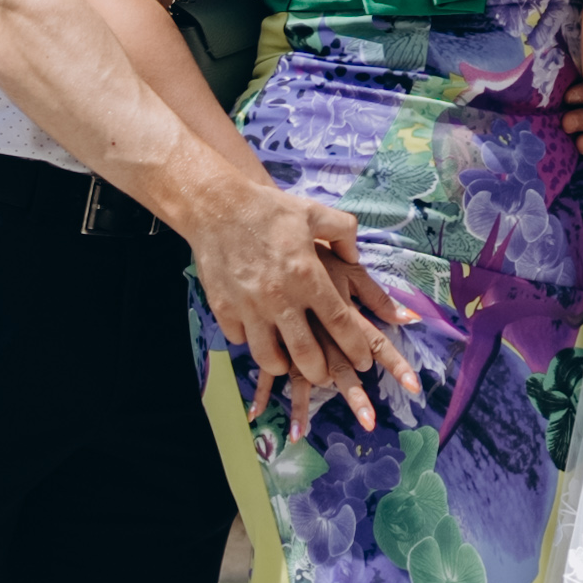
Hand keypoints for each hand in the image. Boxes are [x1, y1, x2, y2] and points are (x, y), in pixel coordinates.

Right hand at [191, 180, 416, 424]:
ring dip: (284, 366)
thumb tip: (356, 255)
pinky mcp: (224, 309)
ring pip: (270, 357)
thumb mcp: (315, 212)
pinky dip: (250, 342)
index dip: (356, 347)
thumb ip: (344, 233)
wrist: (217, 206)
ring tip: (291, 364)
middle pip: (306, 353)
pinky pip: (240, 339)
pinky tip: (258, 336)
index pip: (340, 323)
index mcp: (308, 276)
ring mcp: (249, 307)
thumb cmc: (270, 209)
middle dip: (322, 373)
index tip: (364, 361)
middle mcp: (280, 298)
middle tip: (328, 376)